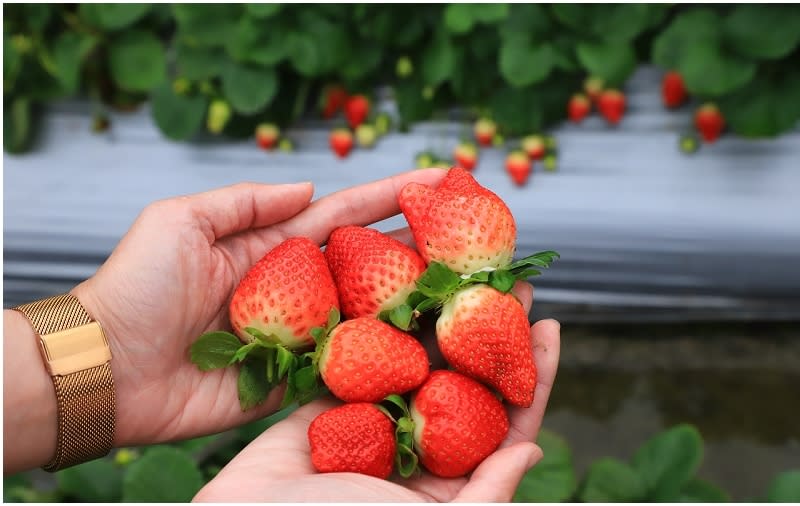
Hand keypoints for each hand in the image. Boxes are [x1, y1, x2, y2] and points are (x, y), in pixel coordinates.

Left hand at [72, 169, 447, 447]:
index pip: (344, 215)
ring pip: (363, 318)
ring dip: (408, 306)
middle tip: (468, 239)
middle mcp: (291, 290)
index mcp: (269, 247)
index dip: (390, 197)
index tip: (438, 181)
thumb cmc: (137, 286)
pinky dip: (378, 361)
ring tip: (462, 292)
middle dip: (414, 249)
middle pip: (366, 266)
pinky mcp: (288, 382)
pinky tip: (421, 350)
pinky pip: (340, 370)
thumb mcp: (181, 220)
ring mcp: (295, 337)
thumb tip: (308, 187)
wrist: (107, 367)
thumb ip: (245, 202)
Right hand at [193, 287, 560, 502]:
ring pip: (417, 358)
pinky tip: (402, 284)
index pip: (505, 421)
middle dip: (488, 331)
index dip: (530, 374)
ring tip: (463, 270)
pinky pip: (362, 354)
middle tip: (507, 282)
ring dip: (441, 316)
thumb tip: (532, 451)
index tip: (548, 327)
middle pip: (464, 378)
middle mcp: (414, 445)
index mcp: (446, 481)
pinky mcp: (327, 400)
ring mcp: (371, 419)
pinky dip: (381, 322)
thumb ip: (487, 494)